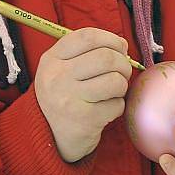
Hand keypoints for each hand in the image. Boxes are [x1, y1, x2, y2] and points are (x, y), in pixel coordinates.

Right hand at [34, 28, 131, 162]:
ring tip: (114, 90)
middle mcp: (57, 77)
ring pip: (114, 81)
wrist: (51, 137)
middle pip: (105, 57)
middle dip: (123, 63)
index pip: (87, 37)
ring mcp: (70, 99)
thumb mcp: (61, 69)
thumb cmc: (64, 96)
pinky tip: (106, 109)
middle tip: (123, 71)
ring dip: (122, 85)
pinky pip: (116, 104)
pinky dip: (118, 106)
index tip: (120, 47)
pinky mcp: (85, 120)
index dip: (111, 39)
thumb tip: (122, 45)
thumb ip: (86, 52)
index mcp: (51, 59)